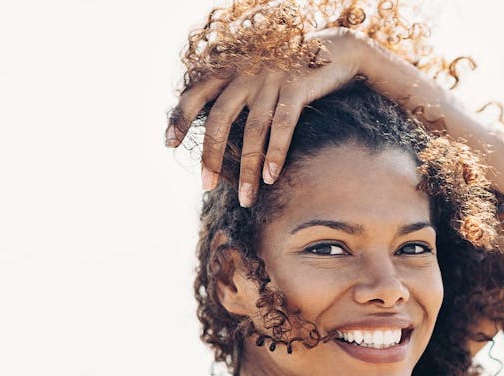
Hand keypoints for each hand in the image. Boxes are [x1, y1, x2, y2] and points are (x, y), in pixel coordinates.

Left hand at [165, 28, 369, 206]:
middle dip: (211, 155)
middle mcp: (247, 73)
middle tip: (206, 186)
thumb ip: (237, 96)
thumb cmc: (292, 73)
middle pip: (219, 118)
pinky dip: (276, 153)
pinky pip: (283, 125)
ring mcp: (272, 78)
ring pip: (253, 130)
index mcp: (232, 70)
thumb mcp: (259, 78)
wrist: (335, 50)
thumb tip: (215, 132)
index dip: (180, 117)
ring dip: (247, 168)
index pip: (196, 93)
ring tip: (246, 198)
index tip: (168, 144)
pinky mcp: (297, 85)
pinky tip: (271, 177)